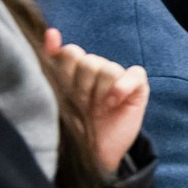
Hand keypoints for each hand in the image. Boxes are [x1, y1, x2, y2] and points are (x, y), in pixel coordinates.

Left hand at [43, 28, 147, 175]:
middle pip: (88, 60)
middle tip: (81, 105)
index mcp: (74, 70)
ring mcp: (118, 78)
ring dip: (100, 91)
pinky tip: (113, 102)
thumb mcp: (56, 96)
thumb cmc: (72, 127)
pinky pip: (134, 74)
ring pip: (108, 68)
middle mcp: (96, 70)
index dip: (66, 71)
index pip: (70, 53)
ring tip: (97, 109)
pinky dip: (122, 86)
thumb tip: (50, 32)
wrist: (92, 155)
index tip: (64, 91)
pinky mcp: (137, 87)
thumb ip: (52, 64)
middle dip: (81, 86)